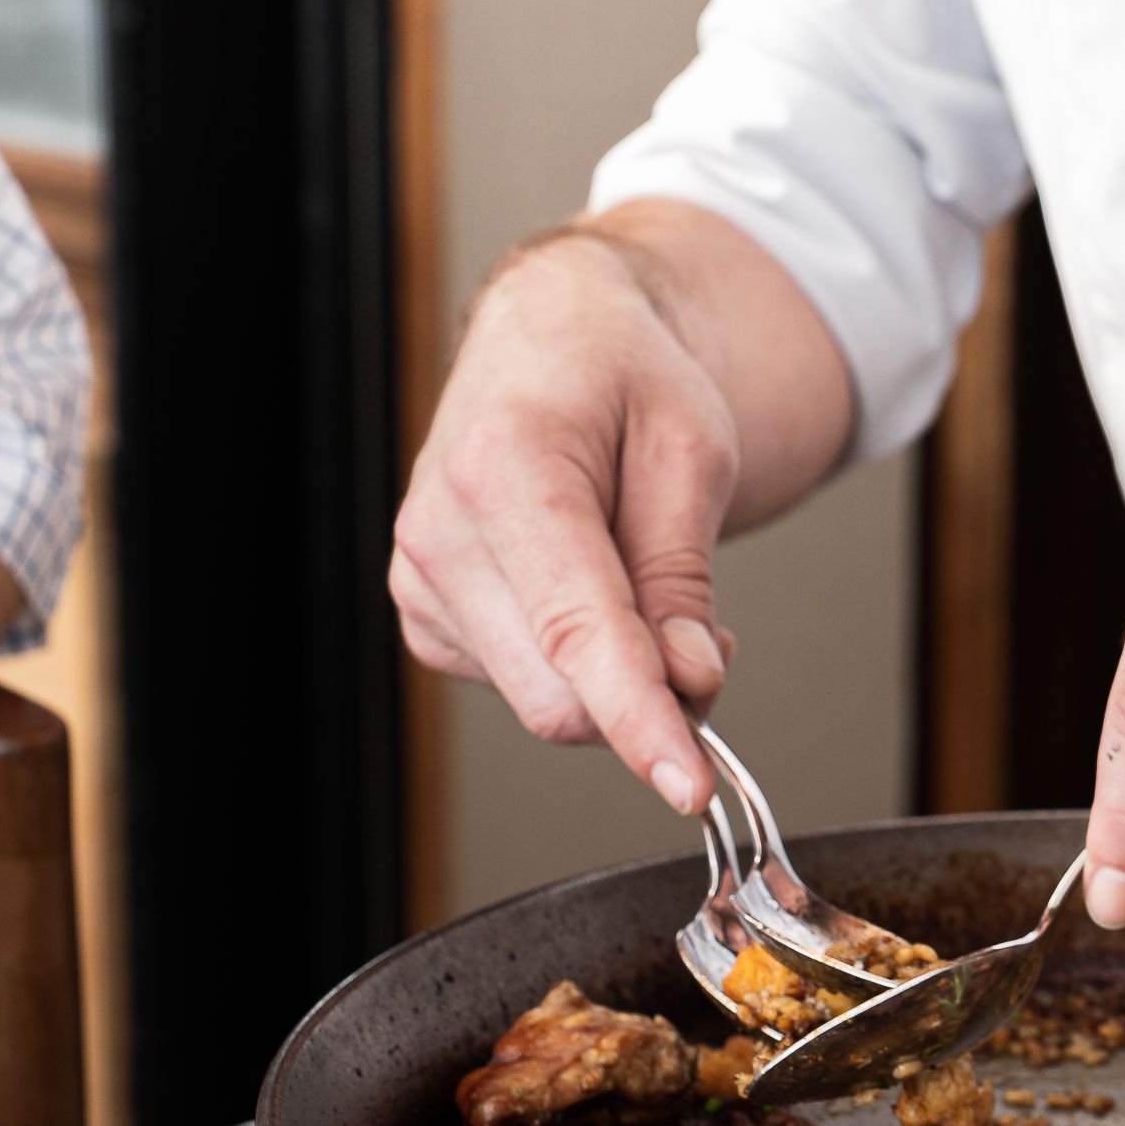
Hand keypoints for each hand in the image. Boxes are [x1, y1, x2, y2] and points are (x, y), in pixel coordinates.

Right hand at [391, 228, 743, 812]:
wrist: (551, 341)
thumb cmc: (622, 376)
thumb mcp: (693, 450)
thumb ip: (685, 575)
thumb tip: (688, 679)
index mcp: (504, 469)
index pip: (579, 633)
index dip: (640, 720)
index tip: (688, 784)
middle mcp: (440, 531)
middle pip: (559, 697)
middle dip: (648, 695)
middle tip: (703, 635)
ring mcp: (421, 579)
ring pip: (543, 702)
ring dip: (616, 678)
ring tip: (639, 578)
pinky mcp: (426, 615)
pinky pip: (522, 687)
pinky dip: (577, 667)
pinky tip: (590, 592)